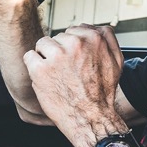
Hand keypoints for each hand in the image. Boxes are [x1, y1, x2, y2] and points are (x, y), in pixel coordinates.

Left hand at [24, 24, 128, 146]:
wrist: (91, 118)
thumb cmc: (102, 93)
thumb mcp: (117, 62)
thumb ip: (108, 39)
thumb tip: (99, 27)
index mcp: (93, 39)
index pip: (74, 29)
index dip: (72, 46)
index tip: (74, 60)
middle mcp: (75, 44)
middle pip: (58, 37)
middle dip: (60, 51)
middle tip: (67, 71)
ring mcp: (56, 56)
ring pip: (42, 44)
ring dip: (46, 57)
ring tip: (56, 74)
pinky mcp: (40, 69)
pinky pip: (29, 57)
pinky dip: (33, 66)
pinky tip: (44, 77)